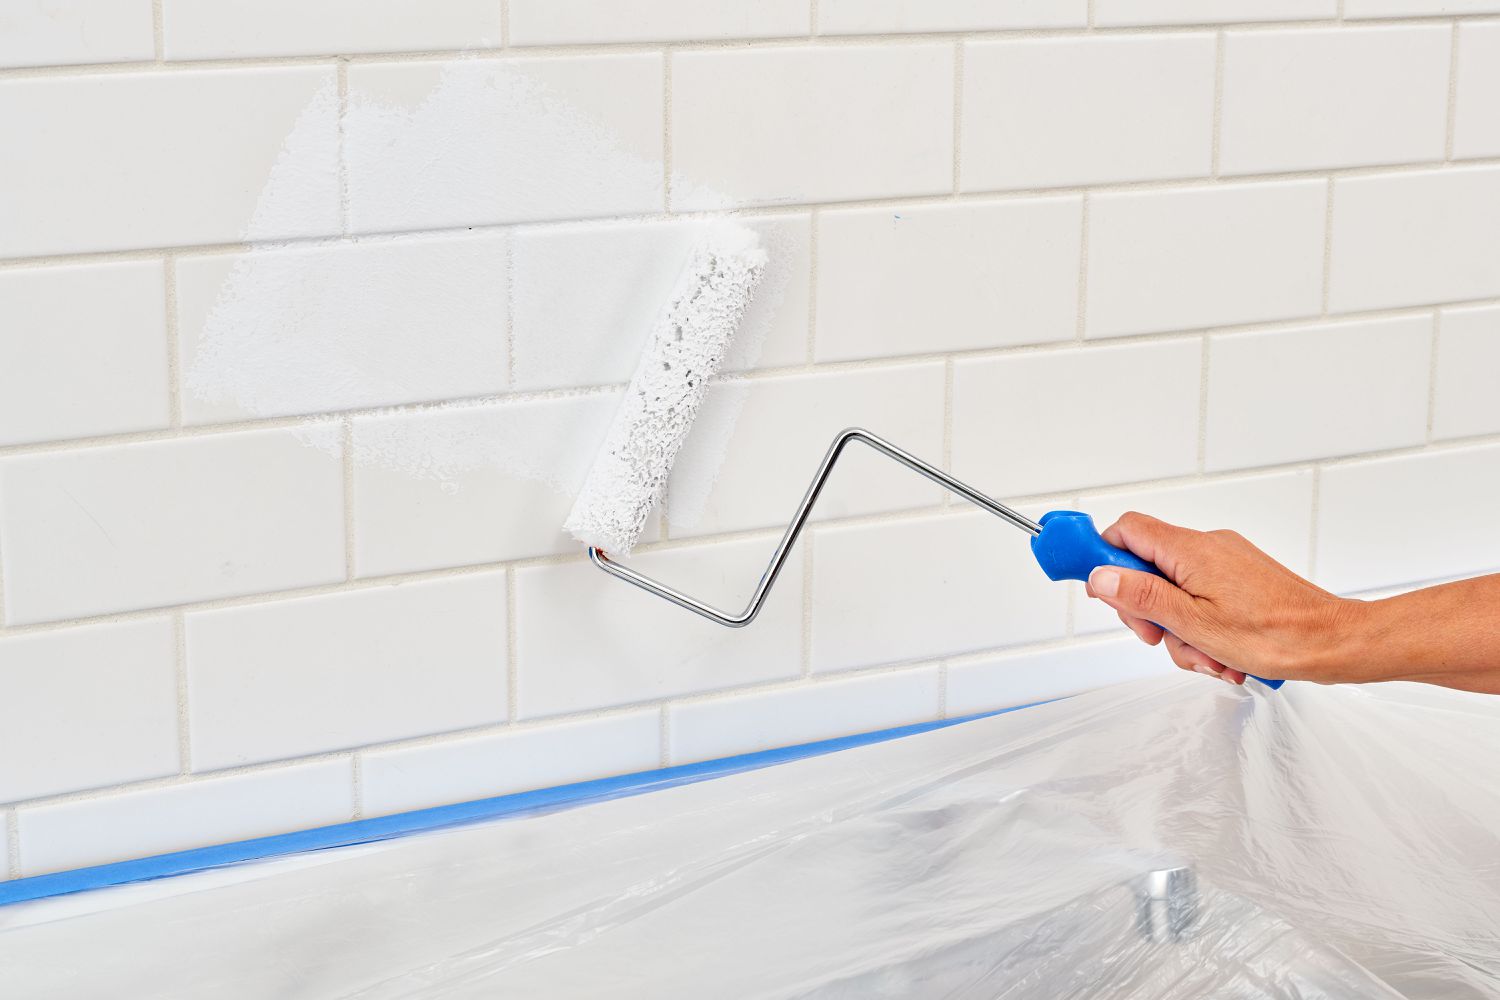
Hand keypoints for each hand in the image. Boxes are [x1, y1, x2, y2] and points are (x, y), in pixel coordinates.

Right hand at [1083, 512, 1357, 685]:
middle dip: (1145, 610)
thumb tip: (1101, 576)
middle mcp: (1207, 547)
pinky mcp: (1240, 580)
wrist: (1333, 643)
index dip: (1103, 556)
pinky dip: (1202, 629)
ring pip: (1174, 592)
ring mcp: (1226, 563)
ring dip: (1178, 630)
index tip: (1095, 586)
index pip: (1127, 530)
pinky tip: (1221, 655)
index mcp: (1191, 550)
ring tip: (1205, 656)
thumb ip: (1142, 596)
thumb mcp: (1193, 623)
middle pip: (1146, 567)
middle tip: (1158, 637)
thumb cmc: (1276, 636)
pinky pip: (1201, 600)